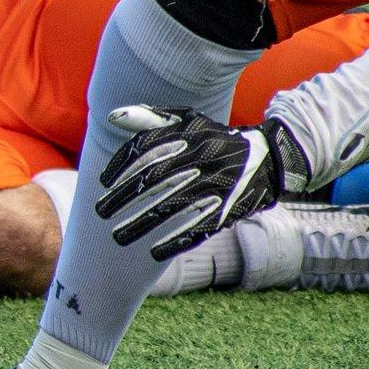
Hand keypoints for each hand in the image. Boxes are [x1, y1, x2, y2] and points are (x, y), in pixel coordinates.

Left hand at [92, 106, 311, 259]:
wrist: (267, 158)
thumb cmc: (213, 138)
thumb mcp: (186, 120)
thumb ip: (149, 118)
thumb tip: (113, 116)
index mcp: (188, 135)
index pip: (147, 149)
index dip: (121, 166)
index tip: (103, 182)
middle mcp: (201, 157)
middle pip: (155, 179)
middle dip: (124, 197)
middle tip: (100, 212)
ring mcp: (216, 183)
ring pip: (173, 206)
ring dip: (143, 223)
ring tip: (118, 236)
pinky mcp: (228, 207)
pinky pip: (199, 226)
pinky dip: (176, 240)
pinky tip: (153, 251)